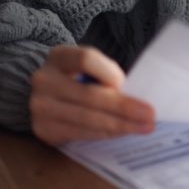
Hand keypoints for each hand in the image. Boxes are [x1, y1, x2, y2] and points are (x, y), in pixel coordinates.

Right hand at [29, 45, 154, 145]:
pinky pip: (80, 133)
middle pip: (89, 95)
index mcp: (58, 56)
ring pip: (87, 118)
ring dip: (119, 125)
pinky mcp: (43, 129)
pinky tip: (121, 132)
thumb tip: (132, 96)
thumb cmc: (77, 75)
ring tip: (142, 127)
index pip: (85, 59)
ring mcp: (39, 107)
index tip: (124, 82)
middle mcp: (44, 80)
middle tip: (149, 115)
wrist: (47, 92)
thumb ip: (105, 72)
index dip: (108, 71)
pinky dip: (104, 133)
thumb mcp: (88, 64)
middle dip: (123, 108)